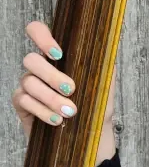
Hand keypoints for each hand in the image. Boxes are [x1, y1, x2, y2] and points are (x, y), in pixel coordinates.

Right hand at [11, 20, 115, 139]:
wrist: (89, 135)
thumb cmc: (96, 106)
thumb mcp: (104, 84)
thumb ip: (104, 65)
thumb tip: (108, 48)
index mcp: (59, 57)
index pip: (38, 32)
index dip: (41, 36)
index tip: (58, 54)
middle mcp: (40, 67)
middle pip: (31, 59)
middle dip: (52, 76)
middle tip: (71, 89)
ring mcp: (28, 85)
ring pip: (28, 82)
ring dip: (51, 98)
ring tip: (70, 112)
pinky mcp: (22, 104)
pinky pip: (24, 101)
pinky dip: (43, 111)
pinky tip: (57, 120)